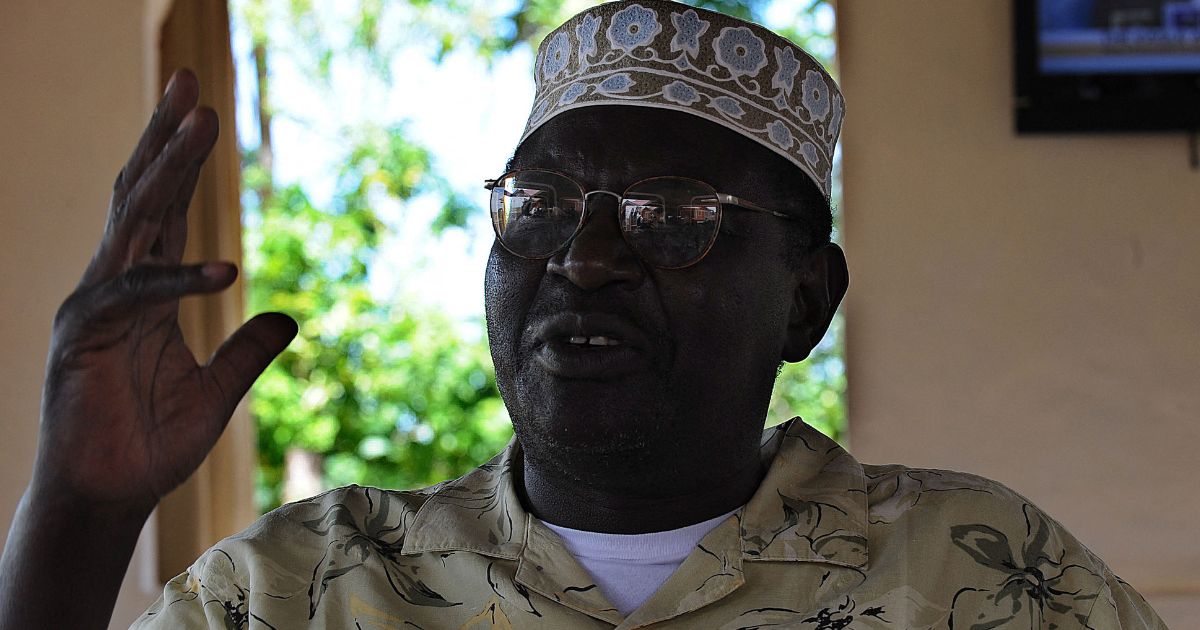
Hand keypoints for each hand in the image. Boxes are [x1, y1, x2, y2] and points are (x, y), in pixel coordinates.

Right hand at [32, 69, 296, 511]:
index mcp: (148, 292)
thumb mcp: (219, 391)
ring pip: (132, 222)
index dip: (181, 159)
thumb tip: (289, 318)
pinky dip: (176, 279)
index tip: (203, 106)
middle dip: (169, 139)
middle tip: (194, 82)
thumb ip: (250, 351)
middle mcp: (117, 286)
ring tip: (201, 123)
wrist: (111, 495)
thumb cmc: (152, 443)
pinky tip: (224, 270)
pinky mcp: (79, 336)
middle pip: (143, 196)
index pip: (163, 210)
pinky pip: (132, 295)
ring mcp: (94, 306)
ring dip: (168, 172)